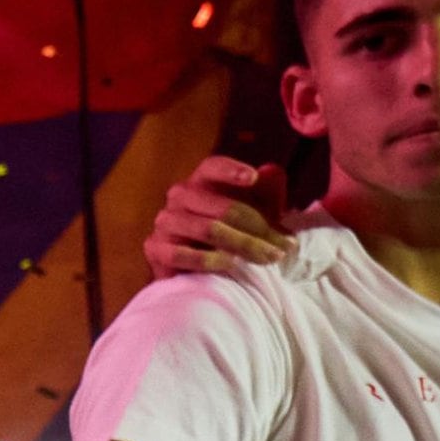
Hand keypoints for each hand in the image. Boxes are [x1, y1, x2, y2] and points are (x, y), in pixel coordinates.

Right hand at [144, 155, 297, 278]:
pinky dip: (209, 260)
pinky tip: (230, 265)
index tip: (253, 178)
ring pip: (207, 230)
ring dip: (243, 245)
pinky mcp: (154, 248)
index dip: (231, 171)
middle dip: (259, 227)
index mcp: (201, 182)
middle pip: (222, 207)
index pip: (212, 168)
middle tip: (285, 246)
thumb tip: (273, 171)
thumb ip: (267, 191)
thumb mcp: (257, 211)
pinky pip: (180, 254)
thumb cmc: (233, 234)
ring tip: (268, 258)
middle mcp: (178, 197)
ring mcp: (164, 223)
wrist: (201, 272)